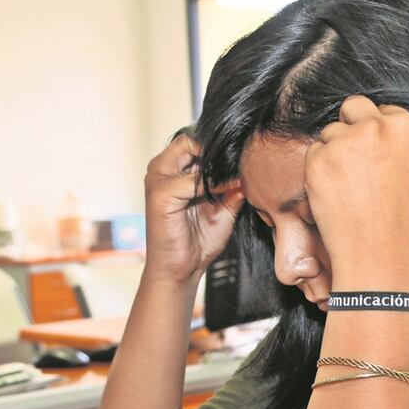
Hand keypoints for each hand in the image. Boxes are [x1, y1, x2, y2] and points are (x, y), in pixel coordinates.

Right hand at [143, 134, 244, 284]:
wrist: (181, 270)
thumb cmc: (198, 240)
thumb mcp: (224, 208)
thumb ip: (234, 187)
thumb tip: (251, 170)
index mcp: (173, 168)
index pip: (196, 138)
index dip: (221, 146)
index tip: (245, 157)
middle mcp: (161, 168)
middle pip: (191, 138)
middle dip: (218, 151)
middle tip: (241, 165)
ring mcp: (158, 180)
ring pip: (190, 150)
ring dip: (217, 164)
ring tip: (235, 180)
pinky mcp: (160, 195)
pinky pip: (192, 181)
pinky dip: (214, 185)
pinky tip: (229, 193)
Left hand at [305, 96, 408, 291]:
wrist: (380, 255)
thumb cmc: (399, 222)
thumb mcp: (408, 172)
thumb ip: (389, 144)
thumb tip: (364, 129)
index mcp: (405, 125)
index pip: (381, 110)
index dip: (374, 133)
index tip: (374, 157)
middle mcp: (375, 126)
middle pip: (352, 107)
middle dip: (349, 128)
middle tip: (353, 164)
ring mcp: (344, 140)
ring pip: (329, 133)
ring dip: (332, 154)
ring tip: (348, 189)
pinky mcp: (318, 158)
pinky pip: (312, 154)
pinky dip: (316, 172)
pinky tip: (333, 195)